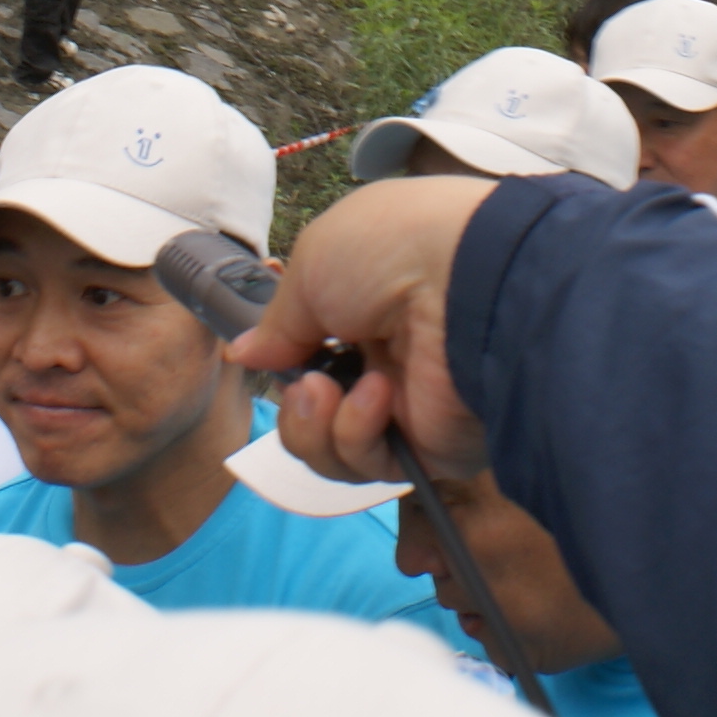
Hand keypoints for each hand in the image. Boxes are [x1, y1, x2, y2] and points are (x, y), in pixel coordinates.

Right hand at [230, 178, 497, 483]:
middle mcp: (391, 356)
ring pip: (330, 448)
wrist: (471, 283)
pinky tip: (379, 396)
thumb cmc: (394, 251)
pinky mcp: (429, 449)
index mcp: (370, 306)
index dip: (285, 362)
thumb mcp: (313, 263)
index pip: (314, 352)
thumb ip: (277, 321)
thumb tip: (245, 354)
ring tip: (328, 393)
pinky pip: (366, 465)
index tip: (263, 360)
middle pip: (314, 411)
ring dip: (315, 424)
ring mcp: (410, 406)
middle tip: (306, 384)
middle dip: (296, 405)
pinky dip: (357, 433)